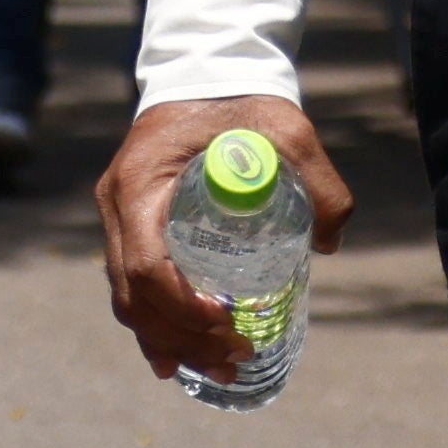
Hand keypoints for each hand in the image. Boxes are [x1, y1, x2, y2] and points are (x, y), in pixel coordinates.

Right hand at [95, 90, 350, 384]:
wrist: (206, 76)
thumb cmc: (242, 104)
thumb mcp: (290, 130)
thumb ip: (320, 181)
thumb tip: (329, 242)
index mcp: (140, 183)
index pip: (146, 264)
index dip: (182, 306)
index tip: (227, 322)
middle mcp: (118, 206)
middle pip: (133, 295)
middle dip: (180, 338)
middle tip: (234, 361)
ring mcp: (119, 219)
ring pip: (128, 301)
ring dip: (167, 342)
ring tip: (218, 370)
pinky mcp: (133, 227)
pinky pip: (133, 289)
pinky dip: (155, 327)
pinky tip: (179, 358)